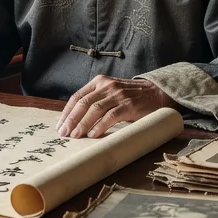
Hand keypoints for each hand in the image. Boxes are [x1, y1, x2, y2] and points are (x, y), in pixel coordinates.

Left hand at [56, 76, 171, 138]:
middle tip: (64, 133)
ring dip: (82, 124)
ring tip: (75, 136)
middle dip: (71, 119)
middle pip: (83, 103)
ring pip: (94, 109)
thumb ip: (96, 100)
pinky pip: (111, 116)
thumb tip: (76, 120)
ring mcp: (118, 95)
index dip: (67, 112)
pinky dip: (100, 126)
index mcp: (99, 82)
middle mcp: (106, 86)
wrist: (157, 93)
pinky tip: (93, 135)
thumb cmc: (130, 96)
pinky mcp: (129, 105)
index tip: (60, 125)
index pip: (77, 96)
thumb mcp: (110, 92)